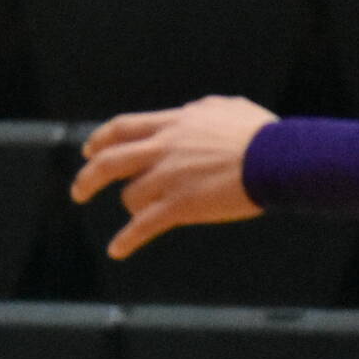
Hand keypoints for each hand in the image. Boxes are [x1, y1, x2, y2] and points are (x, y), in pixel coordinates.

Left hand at [69, 96, 276, 258]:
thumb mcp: (228, 108)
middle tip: (79, 190)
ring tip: (136, 217)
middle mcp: (163, 148)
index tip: (88, 149)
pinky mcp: (180, 205)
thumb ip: (204, 109)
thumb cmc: (263, 134)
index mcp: (173, 124)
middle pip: (110, 161)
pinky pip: (144, 225)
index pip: (123, 127)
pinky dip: (127, 239)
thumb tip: (194, 109)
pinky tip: (117, 250)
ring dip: (130, 207)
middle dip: (89, 176)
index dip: (100, 139)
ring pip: (130, 196)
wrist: (278, 158)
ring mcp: (169, 177)